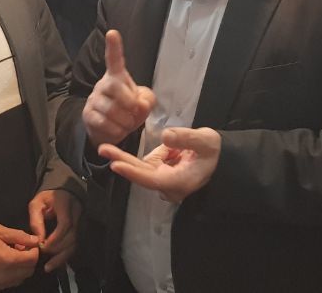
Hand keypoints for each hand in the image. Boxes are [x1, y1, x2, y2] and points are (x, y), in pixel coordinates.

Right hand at [0, 224, 39, 292]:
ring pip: (19, 279)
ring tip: (9, 257)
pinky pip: (8, 284)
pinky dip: (10, 276)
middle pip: (28, 271)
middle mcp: (4, 276)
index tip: (29, 246)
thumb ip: (19, 236)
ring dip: (20, 269)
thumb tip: (34, 240)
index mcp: (7, 259)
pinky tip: (1, 266)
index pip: (32, 259)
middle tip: (20, 250)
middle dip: (28, 260)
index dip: (34, 251)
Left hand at [27, 189, 81, 272]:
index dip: (55, 237)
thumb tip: (38, 239)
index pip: (66, 224)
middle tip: (43, 257)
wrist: (63, 192)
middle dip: (58, 249)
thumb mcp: (37, 203)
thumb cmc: (47, 197)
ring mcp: (80, 223)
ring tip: (49, 267)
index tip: (43, 246)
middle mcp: (77, 215)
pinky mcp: (79, 231)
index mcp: (66, 205)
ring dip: (62, 257)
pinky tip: (55, 263)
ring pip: (75, 243)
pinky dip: (65, 256)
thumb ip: (36, 220)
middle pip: (72, 237)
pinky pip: (74, 245)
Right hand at [83, 30, 155, 145]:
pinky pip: (105, 124)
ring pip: (112, 110)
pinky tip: (118, 129)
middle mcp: (103, 84)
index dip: (114, 46)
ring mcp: (93, 99)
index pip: (114, 59)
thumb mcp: (143, 103)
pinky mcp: (88, 115)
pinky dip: (117, 131)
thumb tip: (139, 105)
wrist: (110, 129)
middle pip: (116, 88)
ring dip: (126, 121)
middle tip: (135, 112)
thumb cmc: (129, 110)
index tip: (112, 33)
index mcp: (117, 76)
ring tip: (127, 123)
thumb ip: (147, 100)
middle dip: (130, 103)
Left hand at [100, 127, 220, 203]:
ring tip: (131, 148)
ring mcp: (163, 181)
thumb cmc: (214, 152)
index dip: (132, 172)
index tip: (115, 164)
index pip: (150, 179)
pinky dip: (154, 155)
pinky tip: (171, 150)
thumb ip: (186, 138)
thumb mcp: (205, 140)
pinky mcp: (161, 174)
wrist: (219, 160)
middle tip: (102, 149)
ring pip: (143, 168)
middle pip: (140, 174)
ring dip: (135, 157)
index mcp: (179, 182)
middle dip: (122, 161)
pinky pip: (150, 163)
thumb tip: (165, 136)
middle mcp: (168, 186)